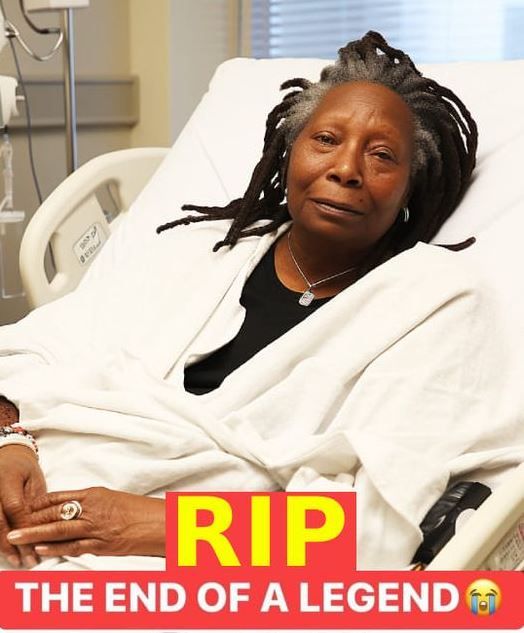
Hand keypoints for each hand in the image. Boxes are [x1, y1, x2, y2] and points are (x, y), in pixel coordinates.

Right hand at [0, 445, 46, 567]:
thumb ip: (35, 502)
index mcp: (8, 479)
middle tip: (27, 559)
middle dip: (13, 543)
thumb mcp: (34, 480)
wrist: (6, 458)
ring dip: (4, 547)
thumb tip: (44, 528)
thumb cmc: (24, 469)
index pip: (15, 507)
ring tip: (17, 560)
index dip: (25, 526)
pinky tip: (8, 552)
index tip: (37, 543)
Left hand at [7, 487, 165, 558]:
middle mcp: (94, 509)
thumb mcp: (115, 499)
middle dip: (32, 519)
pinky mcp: (103, 545)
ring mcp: (98, 527)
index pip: (61, 497)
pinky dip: (55, 548)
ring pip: (60, 530)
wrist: (161, 523)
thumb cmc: (141, 511)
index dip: (40, 503)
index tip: (25, 507)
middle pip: (56, 514)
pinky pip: (74, 546)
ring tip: (17, 536)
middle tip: (12, 523)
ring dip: (36, 534)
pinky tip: (41, 549)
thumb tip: (74, 509)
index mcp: (97, 494)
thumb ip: (93, 503)